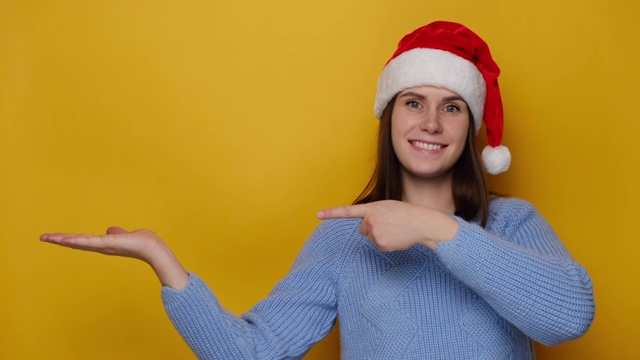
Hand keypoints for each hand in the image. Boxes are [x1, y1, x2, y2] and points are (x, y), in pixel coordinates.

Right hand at [40, 227, 188, 288]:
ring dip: (62, 240)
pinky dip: (76, 240)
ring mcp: (103, 246)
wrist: (153, 248)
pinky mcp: (107, 244)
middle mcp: (101, 247)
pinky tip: (65, 239)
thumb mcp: (127, 235)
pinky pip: (89, 241)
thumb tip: (110, 230)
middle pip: (76, 243)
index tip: (55, 237)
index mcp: (105, 244)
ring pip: (79, 242)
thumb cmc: (143, 242)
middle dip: (59, 240)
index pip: (83, 241)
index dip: (69, 240)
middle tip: (43, 237)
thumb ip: (117, 233)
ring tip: (47, 237)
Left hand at [317, 200, 458, 251]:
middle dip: (373, 229)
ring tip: (395, 230)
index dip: (332, 213)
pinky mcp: (380, 244)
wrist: (422, 223)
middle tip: (390, 224)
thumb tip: (365, 229)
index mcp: (372, 208)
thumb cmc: (406, 214)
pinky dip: (387, 244)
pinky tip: (397, 238)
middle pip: (363, 229)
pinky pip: (378, 246)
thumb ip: (374, 213)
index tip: (318, 214)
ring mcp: (375, 232)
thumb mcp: (388, 207)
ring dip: (381, 236)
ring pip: (371, 239)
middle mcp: (370, 220)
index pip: (348, 211)